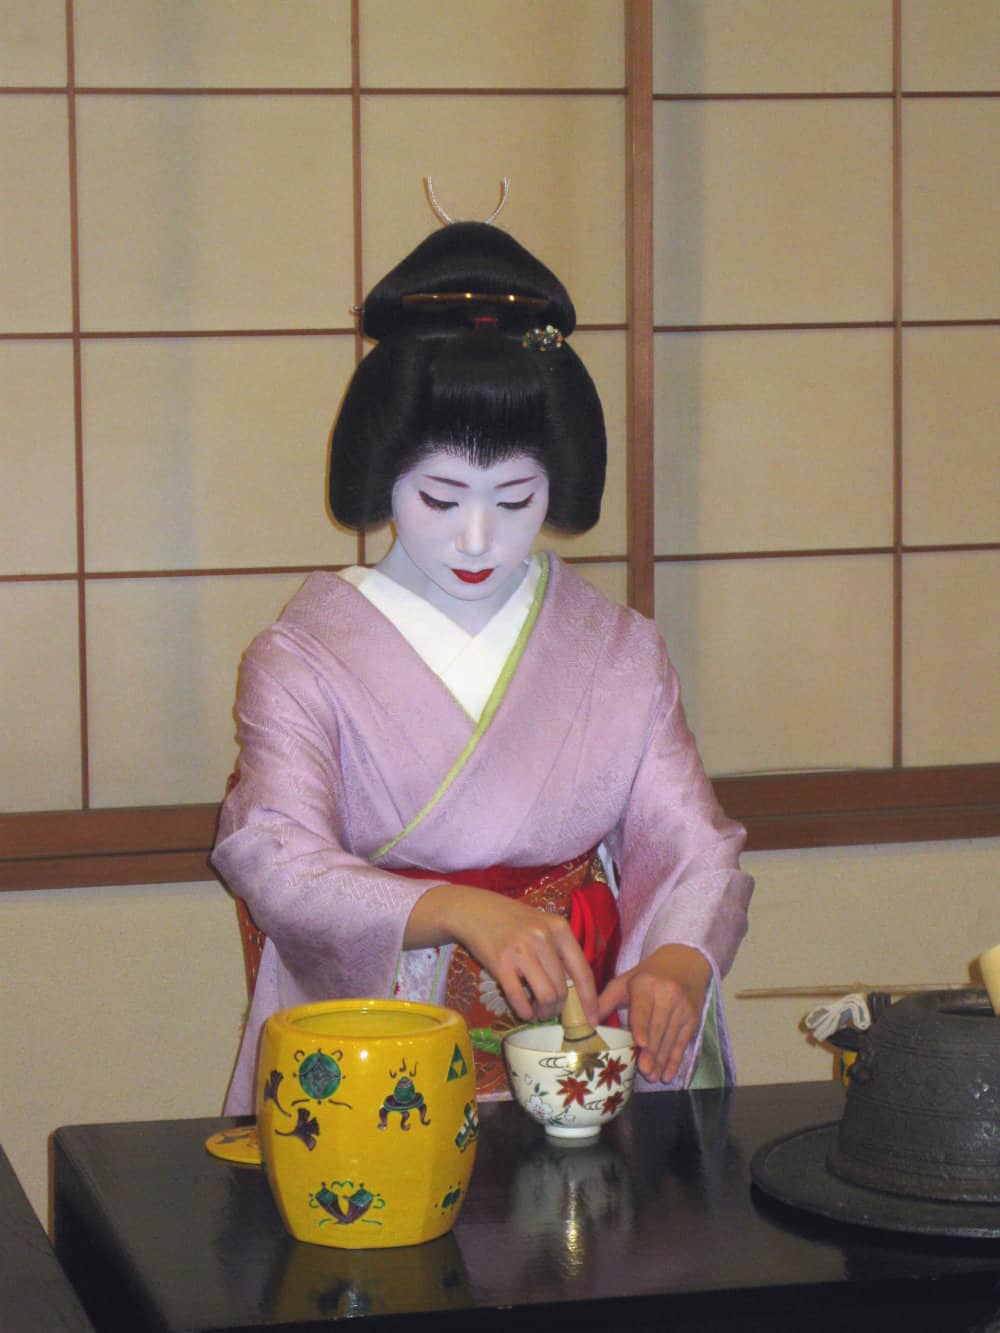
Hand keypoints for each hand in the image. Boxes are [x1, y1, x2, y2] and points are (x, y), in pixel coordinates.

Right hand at [404, 882, 598, 1024]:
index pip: (583, 971)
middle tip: (549, 1010)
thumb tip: (578, 992)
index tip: (592, 1019)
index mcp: (559, 928)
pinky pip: (520, 998)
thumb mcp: (543, 926)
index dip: (589, 999)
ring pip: (546, 996)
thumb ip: (560, 951)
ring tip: (537, 1011)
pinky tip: (523, 1011)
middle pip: (563, 988)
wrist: (476, 910)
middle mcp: (543, 937)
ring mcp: (522, 949)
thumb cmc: (513, 921)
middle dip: (558, 1008)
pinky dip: (524, 1012)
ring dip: (543, 1011)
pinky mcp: (501, 962)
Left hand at [596, 944, 710, 1083]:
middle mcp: (668, 994)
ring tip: (652, 1077)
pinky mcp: (693, 1018)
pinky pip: (683, 1042)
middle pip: (659, 1027)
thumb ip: (605, 1001)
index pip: (643, 1008)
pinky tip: (668, 1074)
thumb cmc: (647, 976)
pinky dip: (676, 1060)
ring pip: (671, 1038)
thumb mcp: (625, 982)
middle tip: (644, 1070)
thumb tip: (588, 1023)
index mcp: (646, 984)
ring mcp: (683, 1007)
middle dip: (652, 1051)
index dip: (642, 1026)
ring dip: (662, 1060)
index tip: (641, 1043)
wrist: (684, 963)